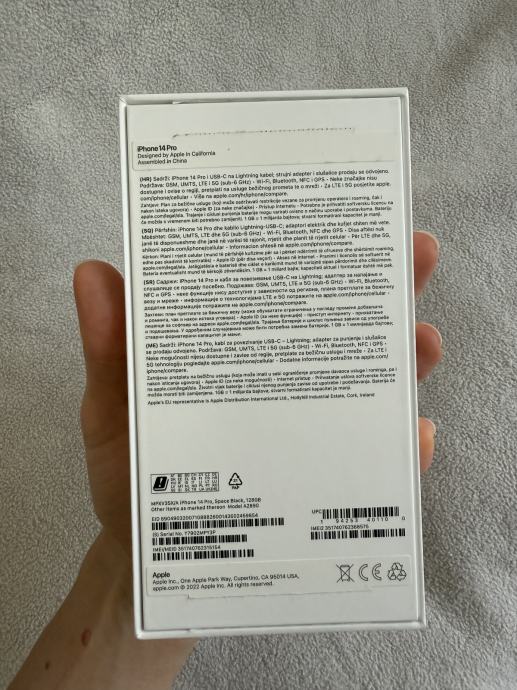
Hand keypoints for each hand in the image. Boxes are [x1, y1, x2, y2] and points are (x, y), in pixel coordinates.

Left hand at [72, 228, 440, 563]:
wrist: (148, 561)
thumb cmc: (132, 478)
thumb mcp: (112, 409)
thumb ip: (108, 349)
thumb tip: (93, 272)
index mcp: (241, 353)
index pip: (283, 291)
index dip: (313, 249)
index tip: (342, 211)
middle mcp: (287, 384)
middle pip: (344, 327)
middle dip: (388, 287)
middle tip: (416, 255)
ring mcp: (314, 432)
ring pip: (374, 388)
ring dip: (406, 361)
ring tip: (421, 343)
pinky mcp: (330, 484)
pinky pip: (377, 465)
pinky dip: (401, 449)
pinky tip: (413, 436)